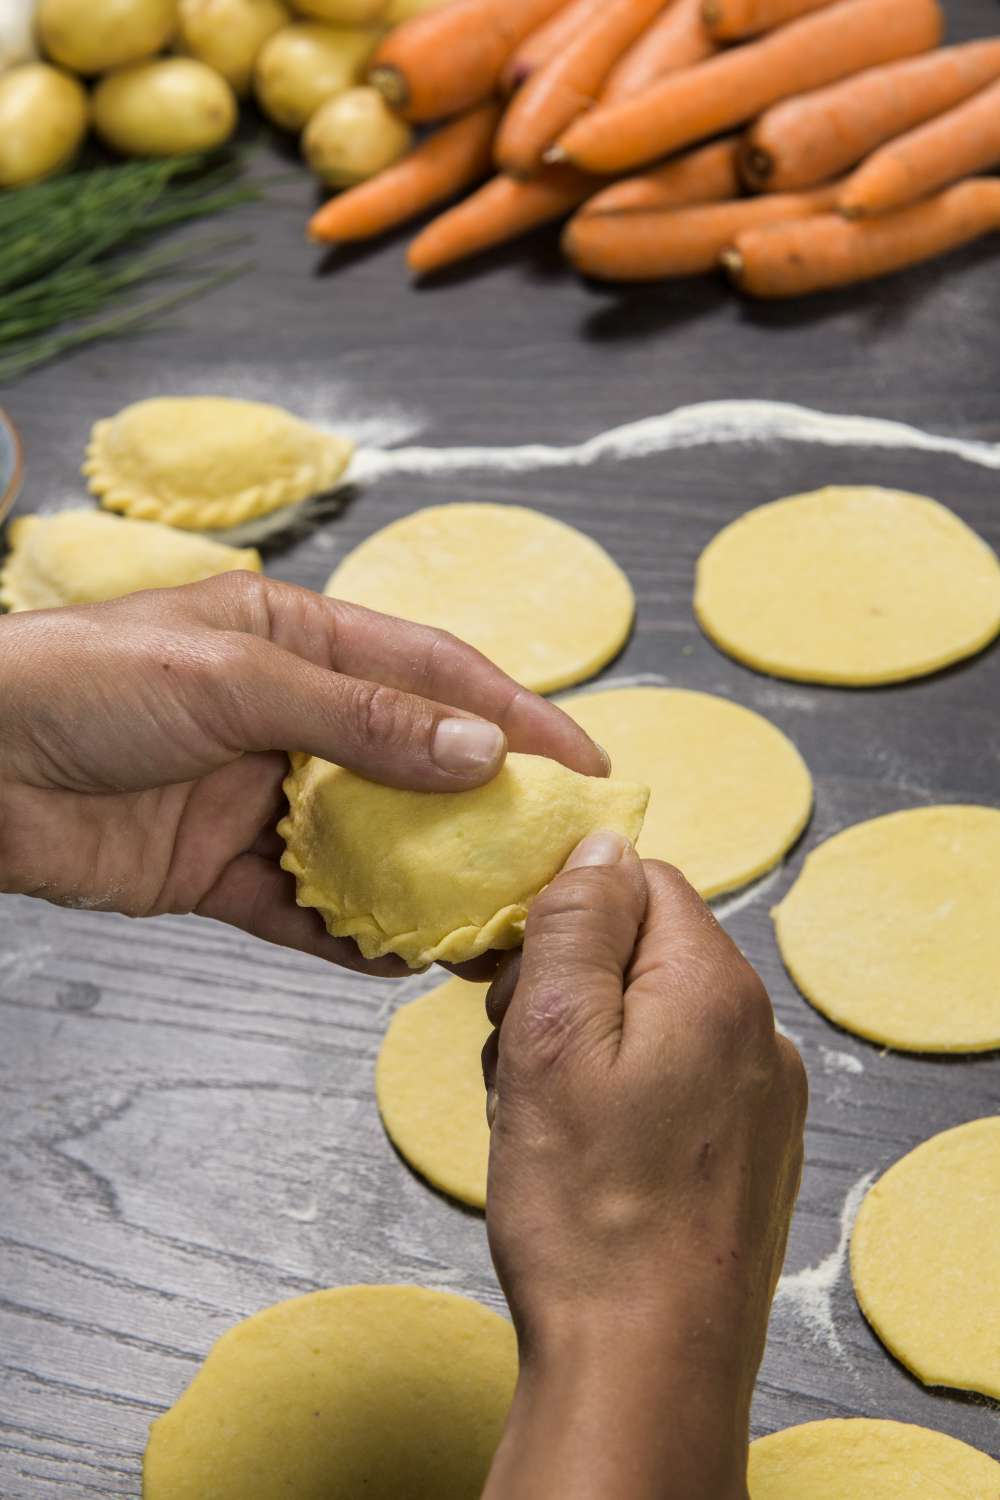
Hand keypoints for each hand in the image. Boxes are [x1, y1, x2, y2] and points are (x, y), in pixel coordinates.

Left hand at [0, 573, 605, 974]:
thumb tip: (479, 750)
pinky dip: (347, 937)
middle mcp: (290, 715)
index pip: (434, 672)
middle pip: (412, 764)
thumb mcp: (234, 676)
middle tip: (552, 861)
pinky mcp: (218, 870)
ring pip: (366, 844)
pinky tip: (396, 961)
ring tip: (490, 923)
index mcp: (299, 637)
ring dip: (423, 881)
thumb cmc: (83, 683)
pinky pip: (302, 909)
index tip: (585, 763)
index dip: (516, 714)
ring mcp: (256, 797)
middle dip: (482, 811)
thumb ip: (359, 717)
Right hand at [481, 835, 806, 1499]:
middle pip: (644, 952)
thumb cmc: (589, 1213)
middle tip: (514, 1056)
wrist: (646, 1371)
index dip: (562, 911)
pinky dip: (618, 1097)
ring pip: (651, 1021)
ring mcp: (762, 1100)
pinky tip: (581, 1154)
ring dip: (584, 1047)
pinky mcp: (749, 1154)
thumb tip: (601, 844)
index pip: (641, 880)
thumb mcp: (551, 1039)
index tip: (506, 969)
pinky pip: (674, 1083)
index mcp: (715, 988)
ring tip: (539, 1118)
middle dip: (565, 986)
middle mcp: (759, 1034)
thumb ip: (576, 923)